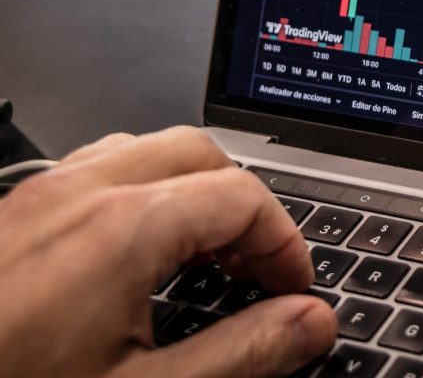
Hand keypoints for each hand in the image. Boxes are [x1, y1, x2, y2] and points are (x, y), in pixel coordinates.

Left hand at [0, 127, 334, 377]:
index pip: (246, 197)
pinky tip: (132, 256)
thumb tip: (309, 324)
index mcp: (122, 228)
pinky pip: (93, 170)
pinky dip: (138, 194)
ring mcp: (37, 197)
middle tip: (258, 274)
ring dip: (191, 191)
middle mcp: (79, 193)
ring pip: (144, 150)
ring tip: (202, 261)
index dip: (287, 245)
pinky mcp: (9, 216)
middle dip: (245, 207)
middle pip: (201, 153)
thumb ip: (242, 354)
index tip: (294, 295)